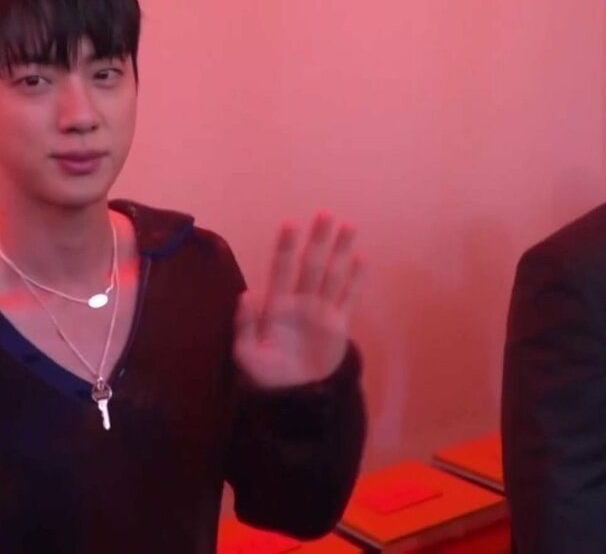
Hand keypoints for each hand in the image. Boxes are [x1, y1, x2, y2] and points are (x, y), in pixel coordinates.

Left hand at [233, 211, 363, 388]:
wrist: (293, 392)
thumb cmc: (264, 372)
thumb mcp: (246, 354)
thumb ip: (245, 326)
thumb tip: (246, 296)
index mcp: (276, 305)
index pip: (281, 269)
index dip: (285, 247)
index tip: (290, 224)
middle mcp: (300, 300)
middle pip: (310, 264)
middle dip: (317, 239)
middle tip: (325, 213)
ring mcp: (321, 309)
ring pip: (332, 273)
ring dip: (340, 250)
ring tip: (348, 225)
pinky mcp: (338, 323)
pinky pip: (349, 296)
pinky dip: (356, 279)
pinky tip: (361, 258)